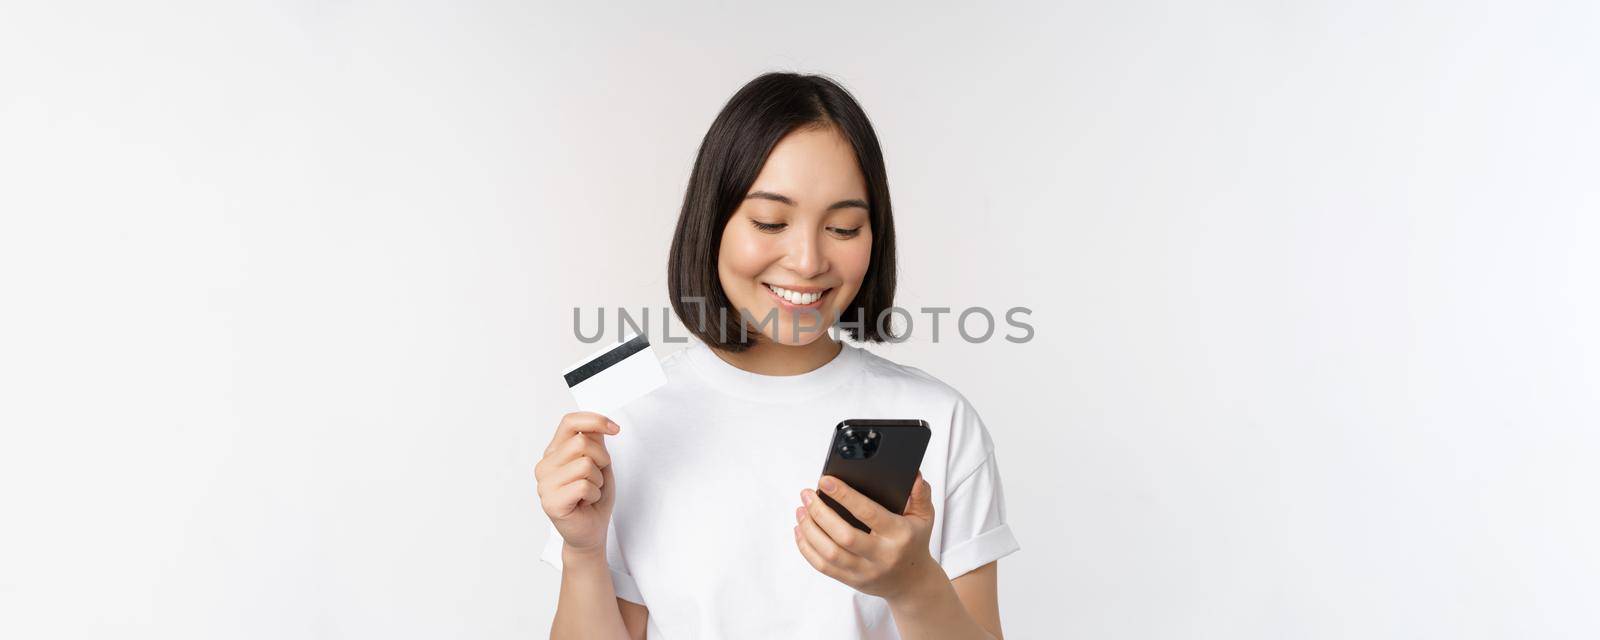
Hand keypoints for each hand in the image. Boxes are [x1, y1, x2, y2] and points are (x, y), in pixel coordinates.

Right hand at [535, 411, 619, 553]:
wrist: (591, 532)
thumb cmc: (594, 498)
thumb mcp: (599, 464)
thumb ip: (595, 442)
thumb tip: (598, 424)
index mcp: (554, 452)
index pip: (569, 422)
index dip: (595, 420)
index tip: (615, 429)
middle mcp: (544, 465)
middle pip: (581, 442)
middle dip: (601, 459)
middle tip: (597, 478)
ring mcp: (544, 484)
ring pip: (585, 464)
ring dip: (598, 480)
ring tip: (590, 492)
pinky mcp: (551, 502)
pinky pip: (584, 486)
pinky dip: (594, 494)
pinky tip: (586, 503)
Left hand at [793, 472, 942, 600]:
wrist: (913, 582)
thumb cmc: (914, 542)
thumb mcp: (924, 517)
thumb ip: (920, 495)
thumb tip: (914, 477)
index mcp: (898, 535)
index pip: (868, 513)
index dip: (844, 495)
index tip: (825, 481)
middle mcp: (881, 555)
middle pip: (843, 536)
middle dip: (820, 512)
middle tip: (807, 494)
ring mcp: (864, 571)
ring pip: (829, 553)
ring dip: (809, 529)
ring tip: (801, 509)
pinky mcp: (851, 580)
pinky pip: (823, 567)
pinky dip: (807, 548)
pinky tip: (801, 530)